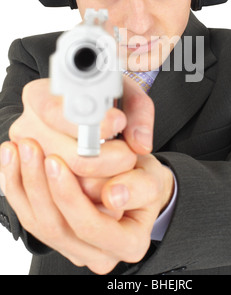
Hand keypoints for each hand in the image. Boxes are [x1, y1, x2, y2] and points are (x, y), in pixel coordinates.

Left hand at [0, 138, 173, 273]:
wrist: (136, 184)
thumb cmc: (144, 180)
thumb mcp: (152, 177)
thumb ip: (139, 187)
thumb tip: (114, 196)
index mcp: (128, 243)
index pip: (91, 225)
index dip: (69, 195)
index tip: (56, 160)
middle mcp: (99, 253)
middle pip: (57, 227)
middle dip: (39, 184)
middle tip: (32, 148)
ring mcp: (73, 247)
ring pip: (38, 222)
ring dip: (23, 182)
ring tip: (19, 148)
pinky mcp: (55, 234)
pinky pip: (29, 215)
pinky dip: (16, 185)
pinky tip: (12, 158)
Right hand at [8, 76, 154, 202]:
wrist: (92, 121)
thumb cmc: (105, 104)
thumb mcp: (125, 93)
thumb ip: (138, 112)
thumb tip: (139, 143)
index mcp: (38, 97)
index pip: (56, 112)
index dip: (91, 121)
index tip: (118, 122)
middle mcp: (27, 130)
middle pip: (69, 157)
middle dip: (110, 159)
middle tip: (129, 153)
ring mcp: (31, 163)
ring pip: (75, 184)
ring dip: (108, 179)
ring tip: (120, 162)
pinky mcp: (40, 188)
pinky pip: (74, 200)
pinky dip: (100, 193)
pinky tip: (110, 178)